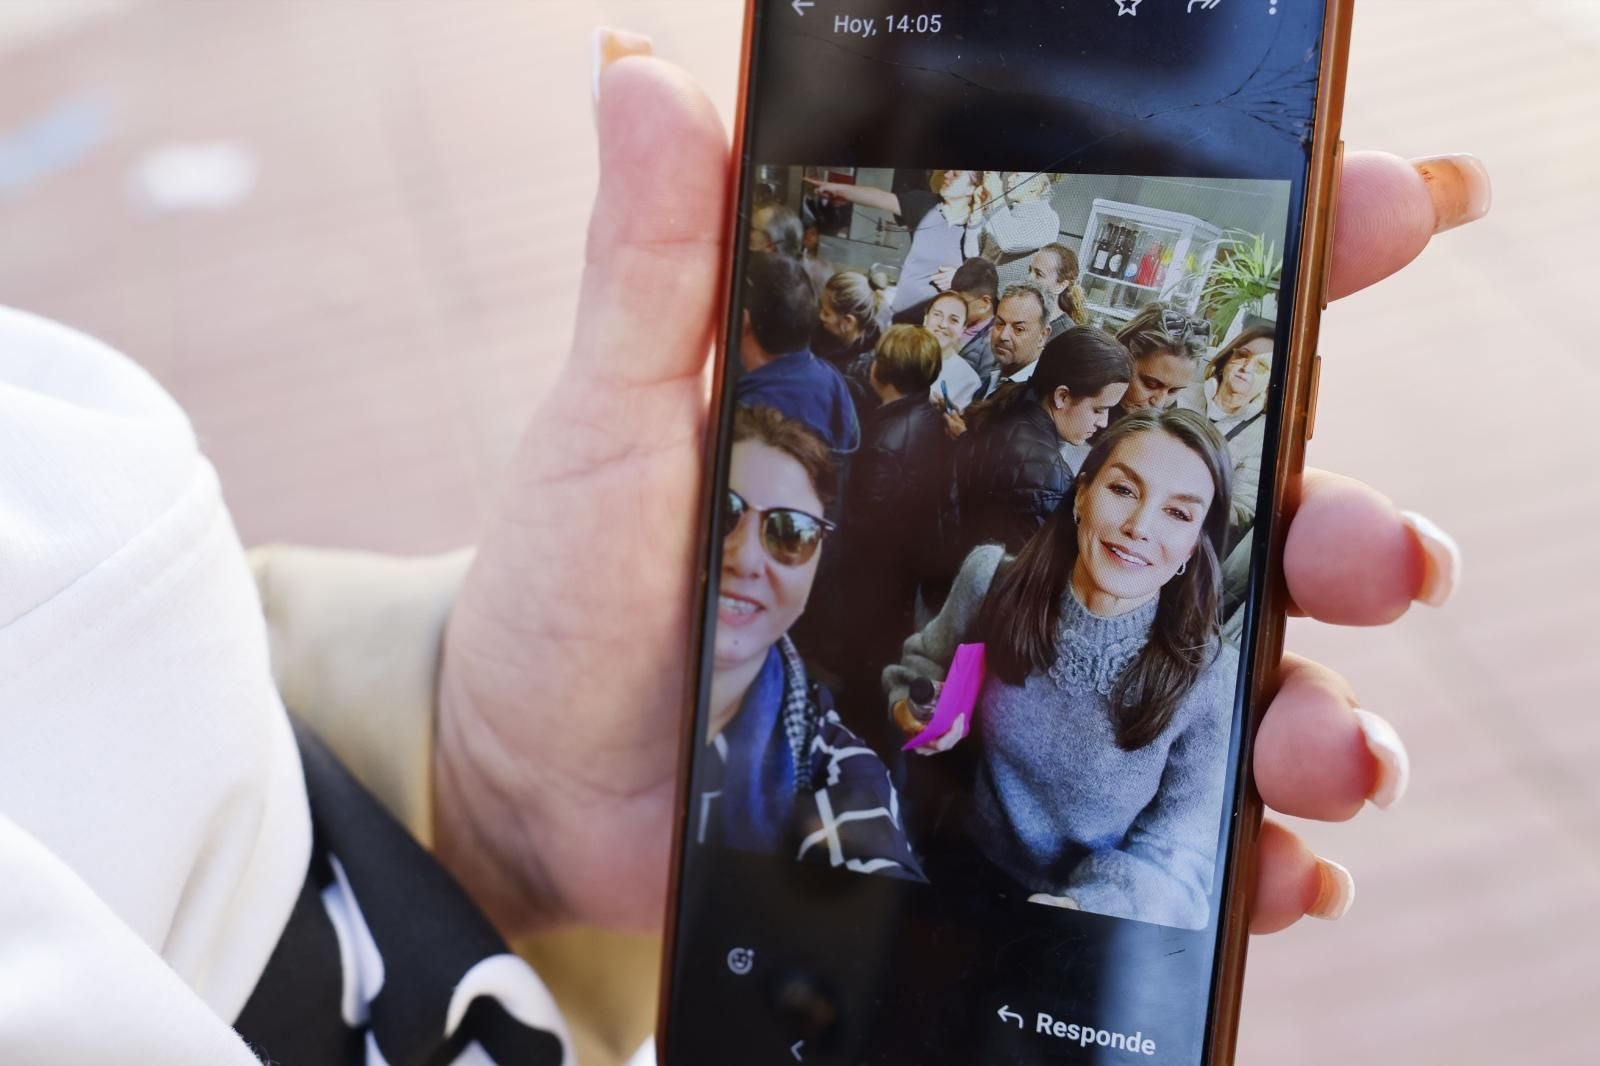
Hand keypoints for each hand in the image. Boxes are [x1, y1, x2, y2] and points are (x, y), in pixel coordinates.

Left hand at [433, 51, 1485, 935]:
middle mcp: (1020, 547)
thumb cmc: (577, 577)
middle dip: (1340, 528)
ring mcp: (1020, 683)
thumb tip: (648, 76)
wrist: (538, 768)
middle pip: (1232, 522)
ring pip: (1224, 683)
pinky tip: (1275, 876)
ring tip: (1329, 747)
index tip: (1379, 219)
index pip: (1143, 341)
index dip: (1276, 274)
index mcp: (960, 431)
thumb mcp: (621, 411)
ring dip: (1316, 709)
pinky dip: (1235, 858)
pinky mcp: (998, 804)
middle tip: (1380, 553)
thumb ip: (659, 259)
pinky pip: (1153, 832)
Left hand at [930, 265, 956, 290]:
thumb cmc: (956, 273)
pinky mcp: (950, 287)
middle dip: (935, 281)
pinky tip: (941, 286)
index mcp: (947, 275)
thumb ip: (944, 269)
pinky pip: (943, 289)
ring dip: (938, 285)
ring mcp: (948, 284)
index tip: (930, 277)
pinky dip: (941, 287)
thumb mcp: (951, 269)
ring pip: (940, 286)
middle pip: (938, 282)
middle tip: (934, 280)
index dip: (933, 277)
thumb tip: (939, 267)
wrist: (963, 279)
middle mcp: (947, 280)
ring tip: (937, 283)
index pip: (938, 276)